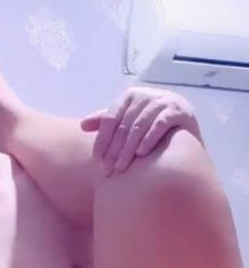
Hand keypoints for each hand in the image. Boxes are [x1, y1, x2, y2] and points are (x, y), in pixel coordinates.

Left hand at [80, 87, 201, 176]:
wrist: (185, 123)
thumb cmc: (150, 123)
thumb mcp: (127, 120)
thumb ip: (106, 121)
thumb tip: (82, 125)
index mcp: (128, 97)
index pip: (109, 119)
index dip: (102, 141)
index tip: (97, 162)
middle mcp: (144, 95)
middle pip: (123, 125)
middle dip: (113, 150)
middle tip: (107, 171)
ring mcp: (162, 101)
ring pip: (138, 126)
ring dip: (128, 149)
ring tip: (121, 168)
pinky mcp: (178, 110)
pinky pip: (159, 125)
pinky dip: (149, 139)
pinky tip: (141, 154)